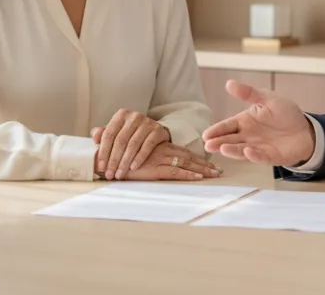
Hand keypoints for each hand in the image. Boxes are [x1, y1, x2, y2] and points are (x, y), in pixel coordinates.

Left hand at [92, 110, 170, 180]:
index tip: (101, 167)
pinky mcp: (157, 130)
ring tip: (120, 174)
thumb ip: (104, 134)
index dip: (103, 152)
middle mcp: (134, 116)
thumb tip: (94, 138)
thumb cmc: (131, 133)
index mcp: (121, 115)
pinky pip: (147, 146)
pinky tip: (133, 167)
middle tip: (110, 174)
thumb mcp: (118, 131)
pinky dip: (139, 157)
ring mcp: (147, 122)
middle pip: (120, 141)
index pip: (109, 134)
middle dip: (113, 160)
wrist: (155, 131)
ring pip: (133, 144)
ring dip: (125, 162)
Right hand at [92, 138, 221, 181]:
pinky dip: (188, 175)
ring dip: (202, 170)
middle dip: (205, 164)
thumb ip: (144, 153)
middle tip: (219, 171)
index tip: (209, 163)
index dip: (196, 157)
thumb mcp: (133, 154)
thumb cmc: (117, 156)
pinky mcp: (154, 169)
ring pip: (186, 164)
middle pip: (189, 157)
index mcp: (158, 146)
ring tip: (215, 175)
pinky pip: (175, 172)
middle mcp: (162, 150)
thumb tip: (159, 159)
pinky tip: (199, 178)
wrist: (105, 158)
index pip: (182, 151)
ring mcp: (159, 159)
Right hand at [201, 79, 315, 166]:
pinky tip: (247, 151)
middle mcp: (248, 136)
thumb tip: (229, 83)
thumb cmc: (286, 114)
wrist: (306, 130)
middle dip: (218, 142)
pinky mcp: (270, 157)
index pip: (227, 126)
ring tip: (222, 149)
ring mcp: (258, 147)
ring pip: (241, 150)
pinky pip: (260, 157)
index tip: (206, 134)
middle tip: (207, 145)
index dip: (217, 130)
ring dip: (232, 150)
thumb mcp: (268, 99)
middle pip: (230, 140)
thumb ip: (249, 93)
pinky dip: (253, 155)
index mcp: (245, 121)